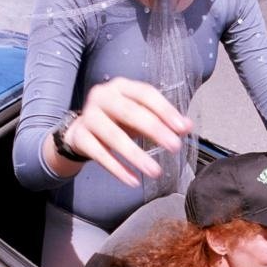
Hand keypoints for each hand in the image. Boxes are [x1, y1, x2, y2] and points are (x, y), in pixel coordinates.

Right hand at [63, 77, 193, 186]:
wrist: (81, 131)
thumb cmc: (117, 120)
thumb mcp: (140, 116)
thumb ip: (162, 120)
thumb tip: (187, 126)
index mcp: (121, 87)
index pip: (145, 94)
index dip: (165, 110)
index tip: (182, 128)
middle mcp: (102, 96)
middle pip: (130, 112)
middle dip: (154, 130)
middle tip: (174, 147)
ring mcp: (88, 117)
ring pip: (113, 136)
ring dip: (136, 155)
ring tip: (155, 171)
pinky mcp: (79, 137)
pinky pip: (99, 154)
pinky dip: (117, 169)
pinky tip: (133, 180)